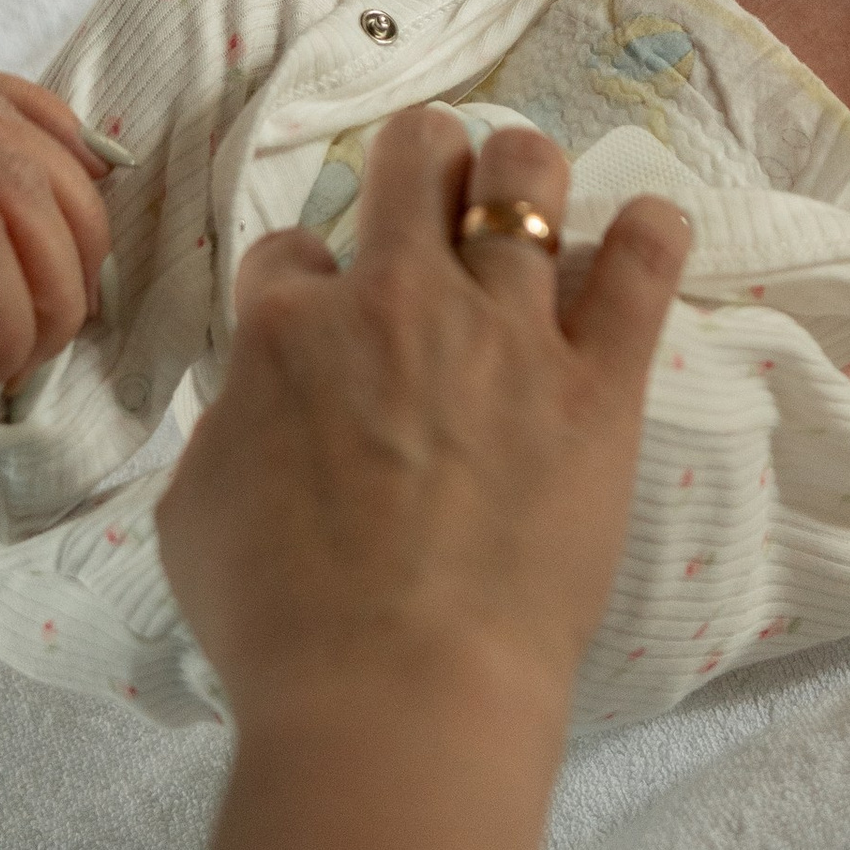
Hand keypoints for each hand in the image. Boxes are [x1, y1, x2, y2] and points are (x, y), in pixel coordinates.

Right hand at [157, 109, 686, 753]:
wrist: (397, 691)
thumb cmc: (281, 626)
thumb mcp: (198, 513)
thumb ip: (232, 429)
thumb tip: (258, 405)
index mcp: (290, 332)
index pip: (293, 251)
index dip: (308, 279)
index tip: (326, 317)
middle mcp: (398, 301)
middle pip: (416, 157)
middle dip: (424, 163)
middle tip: (438, 205)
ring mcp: (506, 332)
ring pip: (528, 175)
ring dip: (529, 176)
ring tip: (534, 207)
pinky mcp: (597, 381)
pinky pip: (644, 263)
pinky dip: (652, 234)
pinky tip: (650, 232)